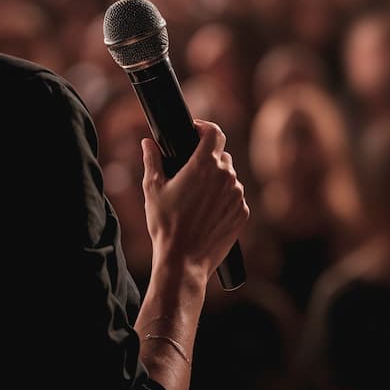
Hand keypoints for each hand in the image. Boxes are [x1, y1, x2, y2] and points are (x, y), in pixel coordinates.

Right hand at [141, 120, 248, 276]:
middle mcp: (226, 177)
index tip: (195, 132)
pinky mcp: (242, 213)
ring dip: (216, 180)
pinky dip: (223, 199)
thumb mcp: (153, 189)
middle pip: (221, 155)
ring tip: (196, 197)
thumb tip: (147, 143)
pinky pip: (234, 197)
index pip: (214, 132)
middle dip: (207, 158)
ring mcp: (237, 195)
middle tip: (190, 172)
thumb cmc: (165, 225)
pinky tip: (206, 212)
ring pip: (229, 177)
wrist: (183, 261)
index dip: (204, 128)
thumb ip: (152, 160)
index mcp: (204, 165)